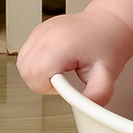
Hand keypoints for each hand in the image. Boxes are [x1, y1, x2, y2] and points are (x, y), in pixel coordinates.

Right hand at [16, 10, 132, 105]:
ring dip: (37, 74)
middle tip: (63, 80)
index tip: (65, 85)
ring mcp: (41, 31)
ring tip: (59, 72)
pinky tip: (53, 63)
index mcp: (62, 44)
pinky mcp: (38, 31)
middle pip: (26, 70)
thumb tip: (89, 108)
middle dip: (41, 83)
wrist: (110, 24)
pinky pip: (26, 54)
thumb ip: (98, 93)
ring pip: (22, 63)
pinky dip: (35, 64)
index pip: (36, 74)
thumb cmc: (108, 45)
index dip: (48, 87)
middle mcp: (47, 34)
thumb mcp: (107, 73)